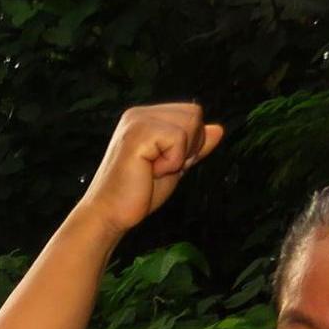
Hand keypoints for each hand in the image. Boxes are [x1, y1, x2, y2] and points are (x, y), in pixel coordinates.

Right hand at [75, 103, 224, 236]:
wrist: (110, 215)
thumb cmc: (137, 194)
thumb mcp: (174, 167)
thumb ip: (194, 147)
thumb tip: (218, 129)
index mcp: (146, 117)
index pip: (190, 113)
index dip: (190, 143)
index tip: (164, 164)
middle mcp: (139, 114)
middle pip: (193, 113)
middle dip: (188, 146)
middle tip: (159, 167)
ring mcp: (137, 121)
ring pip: (190, 123)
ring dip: (178, 155)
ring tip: (152, 169)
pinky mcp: (138, 133)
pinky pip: (178, 138)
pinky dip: (171, 162)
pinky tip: (148, 170)